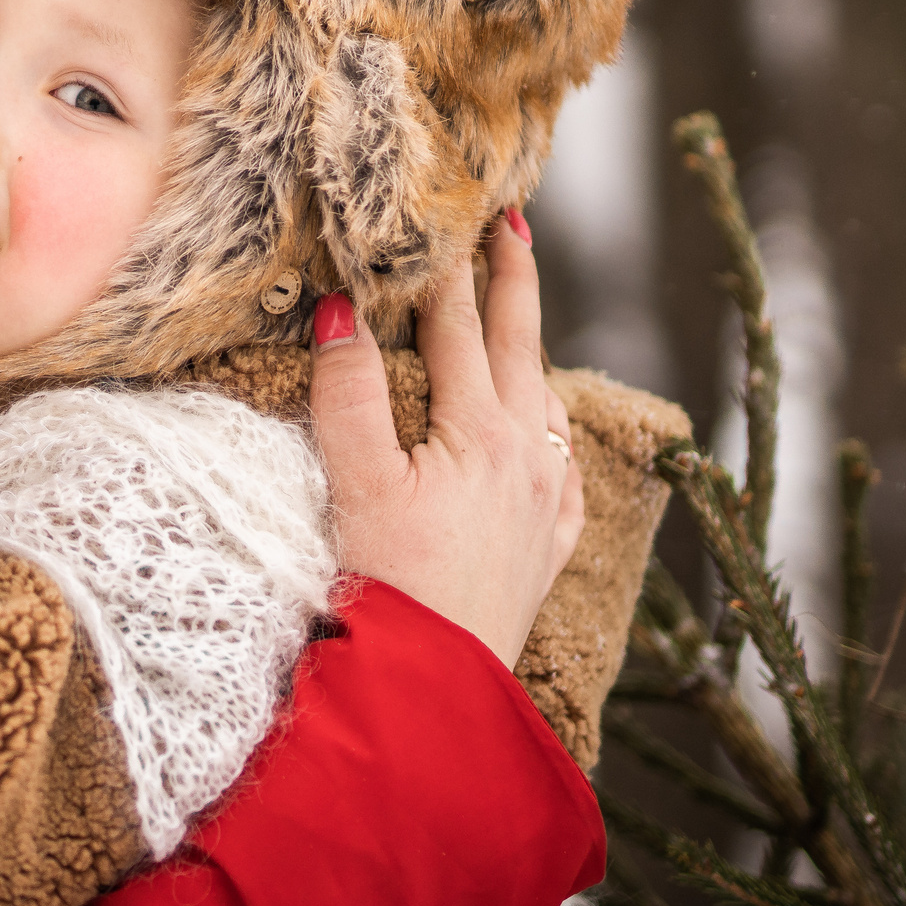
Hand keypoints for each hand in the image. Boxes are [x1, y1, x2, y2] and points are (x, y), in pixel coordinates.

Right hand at [306, 211, 585, 667]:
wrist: (436, 688)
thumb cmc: (391, 589)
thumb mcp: (358, 483)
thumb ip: (348, 393)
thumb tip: (340, 309)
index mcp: (483, 431)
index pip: (460, 328)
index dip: (447, 270)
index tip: (446, 217)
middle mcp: (529, 457)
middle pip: (522, 347)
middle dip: (513, 282)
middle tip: (511, 225)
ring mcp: (545, 504)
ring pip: (548, 405)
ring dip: (532, 353)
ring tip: (520, 321)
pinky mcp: (546, 549)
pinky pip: (565, 472)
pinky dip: (554, 435)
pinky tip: (547, 439)